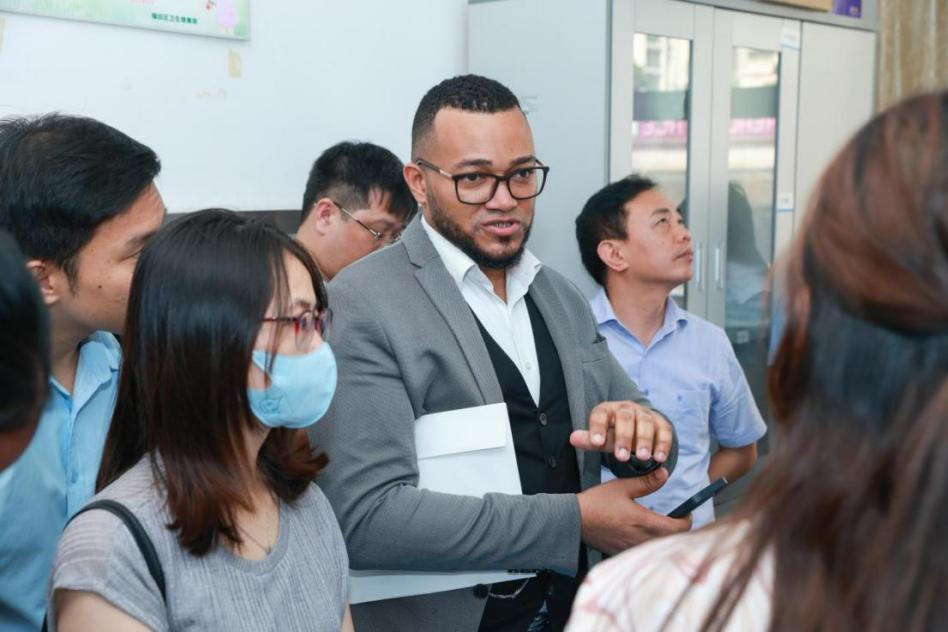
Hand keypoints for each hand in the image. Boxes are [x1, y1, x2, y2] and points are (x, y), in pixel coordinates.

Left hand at [569, 401, 672, 462]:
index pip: (600, 415)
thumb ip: (590, 440)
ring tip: (642, 458)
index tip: (596, 443)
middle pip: (625, 417)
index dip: (598, 428)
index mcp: (608, 410)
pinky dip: (663, 444)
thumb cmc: (614, 433)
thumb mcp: (601, 437)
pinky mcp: (662, 423)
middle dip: (624, 437)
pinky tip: (659, 458)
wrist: (638, 428)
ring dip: (644, 440)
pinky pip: (664, 431)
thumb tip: (573, 439)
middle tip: (621, 457)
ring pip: (645, 422)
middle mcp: (627, 408)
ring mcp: (645, 414)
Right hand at [576, 468, 690, 554]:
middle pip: (672, 540)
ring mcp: (633, 549)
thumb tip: (665, 473)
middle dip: (677, 530)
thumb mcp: (622, 487)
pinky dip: (649, 543)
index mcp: (645, 523)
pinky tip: (642, 532)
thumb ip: (646, 482)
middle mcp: (642, 540)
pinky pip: (644, 551)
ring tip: (659, 524)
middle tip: (675, 518)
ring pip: (659, 547)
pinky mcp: (623, 553)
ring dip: (664, 537)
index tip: (685, 512)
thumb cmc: (597, 503)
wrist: (574, 521)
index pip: (679, 528)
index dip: (686, 520)